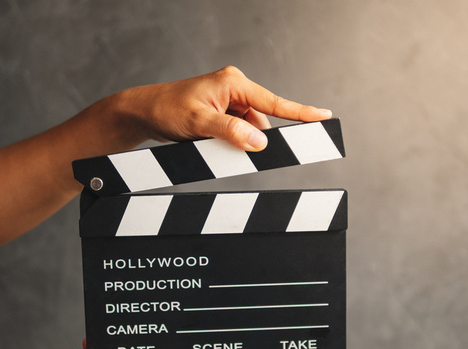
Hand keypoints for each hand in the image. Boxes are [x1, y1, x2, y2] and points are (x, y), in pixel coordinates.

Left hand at [117, 65, 332, 150]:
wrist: (143, 112)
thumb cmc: (166, 110)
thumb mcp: (199, 123)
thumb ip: (231, 132)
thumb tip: (260, 143)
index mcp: (234, 83)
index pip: (274, 102)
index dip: (301, 112)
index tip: (324, 116)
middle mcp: (235, 88)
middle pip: (262, 119)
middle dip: (255, 138)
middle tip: (229, 146)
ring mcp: (228, 101)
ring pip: (250, 128)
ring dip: (240, 142)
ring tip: (210, 143)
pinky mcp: (222, 112)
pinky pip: (238, 130)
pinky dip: (233, 142)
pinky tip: (213, 144)